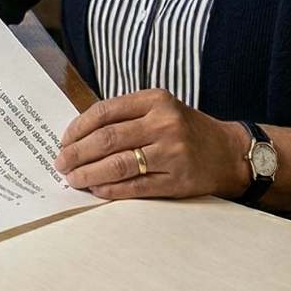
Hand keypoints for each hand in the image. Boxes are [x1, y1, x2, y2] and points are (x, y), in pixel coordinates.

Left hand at [53, 88, 251, 200]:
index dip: (78, 128)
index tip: (63, 141)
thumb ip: (125, 117)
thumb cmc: (186, 130)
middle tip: (60, 163)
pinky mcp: (177, 180)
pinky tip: (96, 189)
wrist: (230, 153)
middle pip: (107, 139)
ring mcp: (172, 153)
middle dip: (77, 153)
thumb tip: (78, 136)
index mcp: (155, 100)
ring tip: (73, 179)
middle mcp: (164, 123)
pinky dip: (111, 189)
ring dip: (89, 173)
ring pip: (118, 164)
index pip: (105, 112)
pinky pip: (135, 186)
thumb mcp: (160, 110)